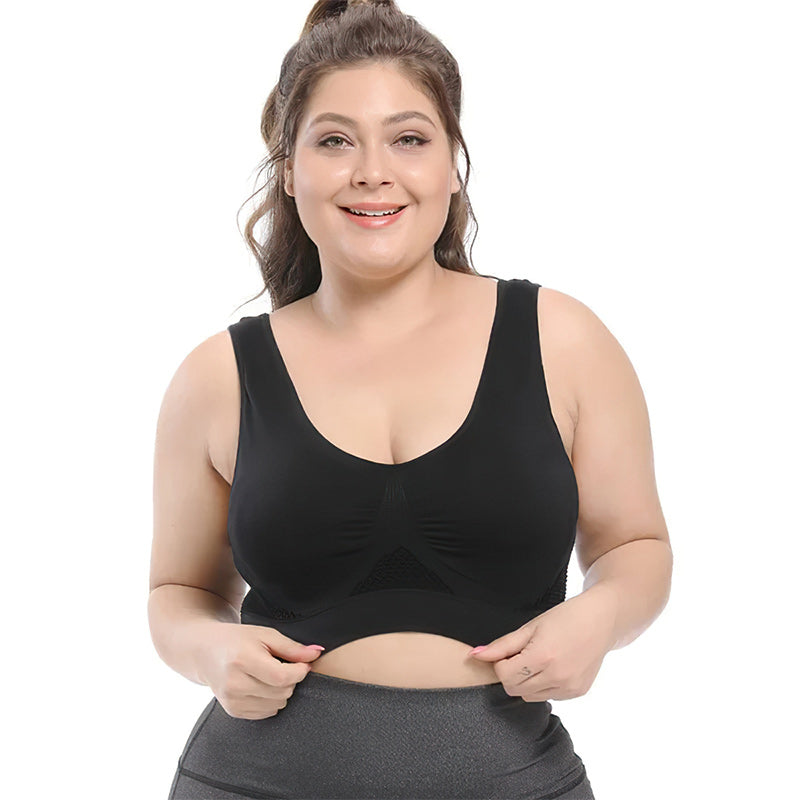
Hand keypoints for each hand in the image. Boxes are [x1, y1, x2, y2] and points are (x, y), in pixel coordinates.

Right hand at [197, 622, 324, 718]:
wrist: (205, 652)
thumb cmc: (238, 640)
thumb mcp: (265, 635)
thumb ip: (292, 647)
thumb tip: (317, 653)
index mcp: (242, 660)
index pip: (282, 677)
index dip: (299, 672)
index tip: (303, 664)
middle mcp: (234, 684)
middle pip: (282, 692)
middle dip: (290, 679)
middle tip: (281, 665)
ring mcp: (232, 700)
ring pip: (277, 704)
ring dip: (281, 691)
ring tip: (269, 674)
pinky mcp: (233, 711)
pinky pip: (267, 712)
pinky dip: (271, 700)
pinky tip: (261, 685)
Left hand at [470, 587, 616, 701]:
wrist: (602, 620)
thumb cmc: (564, 617)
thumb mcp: (530, 626)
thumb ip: (502, 645)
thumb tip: (474, 655)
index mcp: (542, 657)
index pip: (504, 674)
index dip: (501, 662)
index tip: (509, 650)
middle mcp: (557, 676)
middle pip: (514, 689)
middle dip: (511, 673)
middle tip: (522, 654)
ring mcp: (569, 687)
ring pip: (529, 696)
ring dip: (526, 681)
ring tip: (538, 659)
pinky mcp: (577, 692)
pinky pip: (548, 697)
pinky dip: (543, 685)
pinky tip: (553, 666)